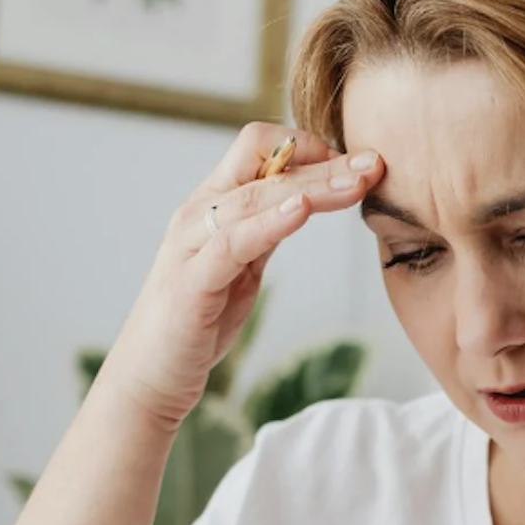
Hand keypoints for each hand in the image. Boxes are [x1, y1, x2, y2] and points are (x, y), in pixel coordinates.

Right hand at [102, 124, 380, 428]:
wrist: (149, 377)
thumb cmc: (196, 321)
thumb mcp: (242, 266)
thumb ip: (266, 231)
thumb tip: (307, 201)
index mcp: (211, 205)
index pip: (258, 147)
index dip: (308, 147)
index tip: (353, 165)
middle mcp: (197, 214)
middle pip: (264, 164)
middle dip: (326, 161)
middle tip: (374, 163)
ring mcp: (190, 245)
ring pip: (255, 197)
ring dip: (313, 186)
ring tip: (356, 182)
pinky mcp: (191, 282)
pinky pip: (233, 242)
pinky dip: (270, 222)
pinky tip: (302, 211)